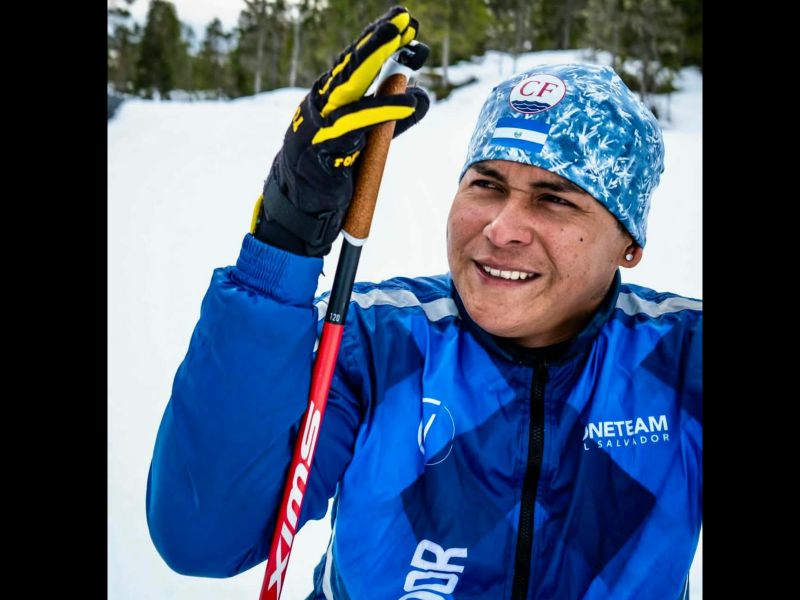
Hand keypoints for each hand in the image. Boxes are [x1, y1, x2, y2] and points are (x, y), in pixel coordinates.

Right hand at [252, 6, 429, 256]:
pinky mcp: (323, 146)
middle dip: (377, 40)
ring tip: (399, 43)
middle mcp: (323, 102)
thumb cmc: (330, 167)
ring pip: (349, 86)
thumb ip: (392, 118)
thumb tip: (421, 94)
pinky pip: (355, 124)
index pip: (357, 63)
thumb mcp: (367, 139)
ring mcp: (320, 121)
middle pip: (351, 66)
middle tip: (400, 20)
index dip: (379, 40)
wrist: (300, 203)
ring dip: (374, 60)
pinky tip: (405, 104)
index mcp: (331, 97)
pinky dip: (381, 112)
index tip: (404, 22)